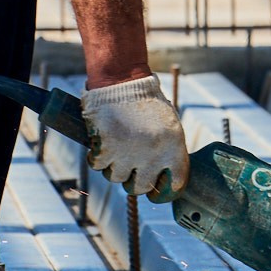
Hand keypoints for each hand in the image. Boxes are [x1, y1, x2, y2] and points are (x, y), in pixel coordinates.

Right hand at [81, 75, 188, 198]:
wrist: (122, 80)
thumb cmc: (145, 102)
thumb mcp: (168, 125)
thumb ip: (169, 152)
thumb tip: (166, 178)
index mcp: (173, 147)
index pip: (174, 183)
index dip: (163, 189)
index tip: (155, 188)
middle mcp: (153, 154)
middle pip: (140, 187)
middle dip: (133, 180)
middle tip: (129, 168)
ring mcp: (128, 153)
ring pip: (116, 178)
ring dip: (113, 167)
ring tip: (114, 150)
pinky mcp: (106, 148)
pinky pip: (98, 166)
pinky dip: (96, 157)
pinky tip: (101, 145)